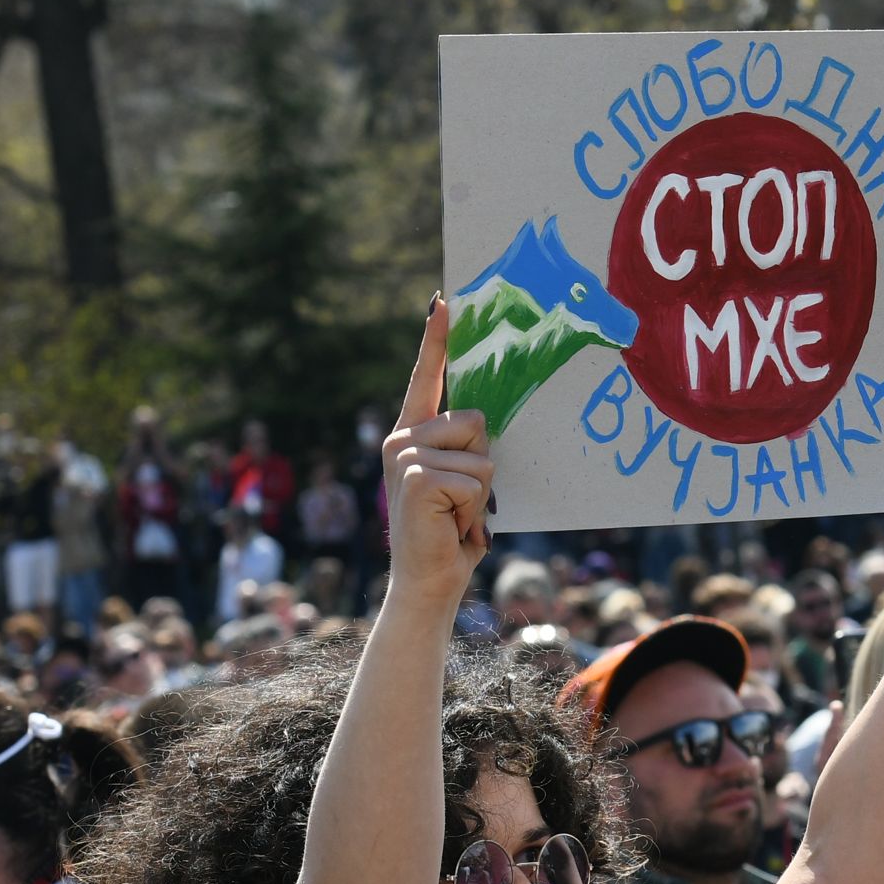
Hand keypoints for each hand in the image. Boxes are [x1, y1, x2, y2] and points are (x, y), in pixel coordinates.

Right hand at [380, 298, 491, 607]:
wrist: (427, 582)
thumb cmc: (449, 534)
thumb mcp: (458, 481)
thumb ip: (462, 447)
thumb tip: (482, 417)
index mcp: (411, 433)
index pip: (426, 378)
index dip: (435, 340)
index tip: (443, 301)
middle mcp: (400, 437)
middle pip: (476, 420)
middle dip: (483, 465)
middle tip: (460, 503)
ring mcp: (404, 455)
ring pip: (481, 454)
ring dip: (480, 494)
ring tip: (455, 517)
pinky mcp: (415, 477)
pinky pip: (475, 480)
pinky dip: (473, 509)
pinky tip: (450, 525)